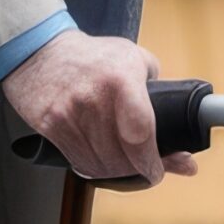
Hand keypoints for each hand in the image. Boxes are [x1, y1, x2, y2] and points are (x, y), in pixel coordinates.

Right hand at [0, 31, 198, 188]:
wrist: (40, 50)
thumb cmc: (93, 56)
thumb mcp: (134, 60)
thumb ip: (160, 94)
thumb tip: (183, 141)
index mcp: (121, 79)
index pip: (141, 133)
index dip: (152, 161)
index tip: (157, 170)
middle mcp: (94, 98)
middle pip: (121, 157)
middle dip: (137, 170)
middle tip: (146, 169)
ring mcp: (69, 114)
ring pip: (100, 165)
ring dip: (116, 172)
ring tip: (124, 165)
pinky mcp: (51, 126)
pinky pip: (78, 162)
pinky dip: (94, 168)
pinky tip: (101, 161)